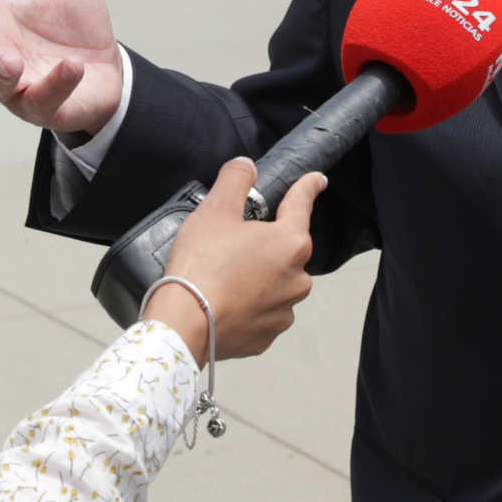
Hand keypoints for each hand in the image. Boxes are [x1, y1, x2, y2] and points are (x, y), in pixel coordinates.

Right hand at [150, 157, 324, 364]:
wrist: (185, 324)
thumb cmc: (202, 266)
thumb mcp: (215, 209)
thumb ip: (235, 180)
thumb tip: (246, 166)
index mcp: (291, 243)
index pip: (302, 204)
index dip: (307, 188)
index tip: (316, 180)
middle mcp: (297, 278)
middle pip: (286, 248)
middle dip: (265, 241)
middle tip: (232, 241)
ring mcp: (283, 310)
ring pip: (276, 282)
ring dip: (258, 275)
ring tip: (223, 275)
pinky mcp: (266, 335)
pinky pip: (262, 312)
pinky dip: (248, 304)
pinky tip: (224, 299)